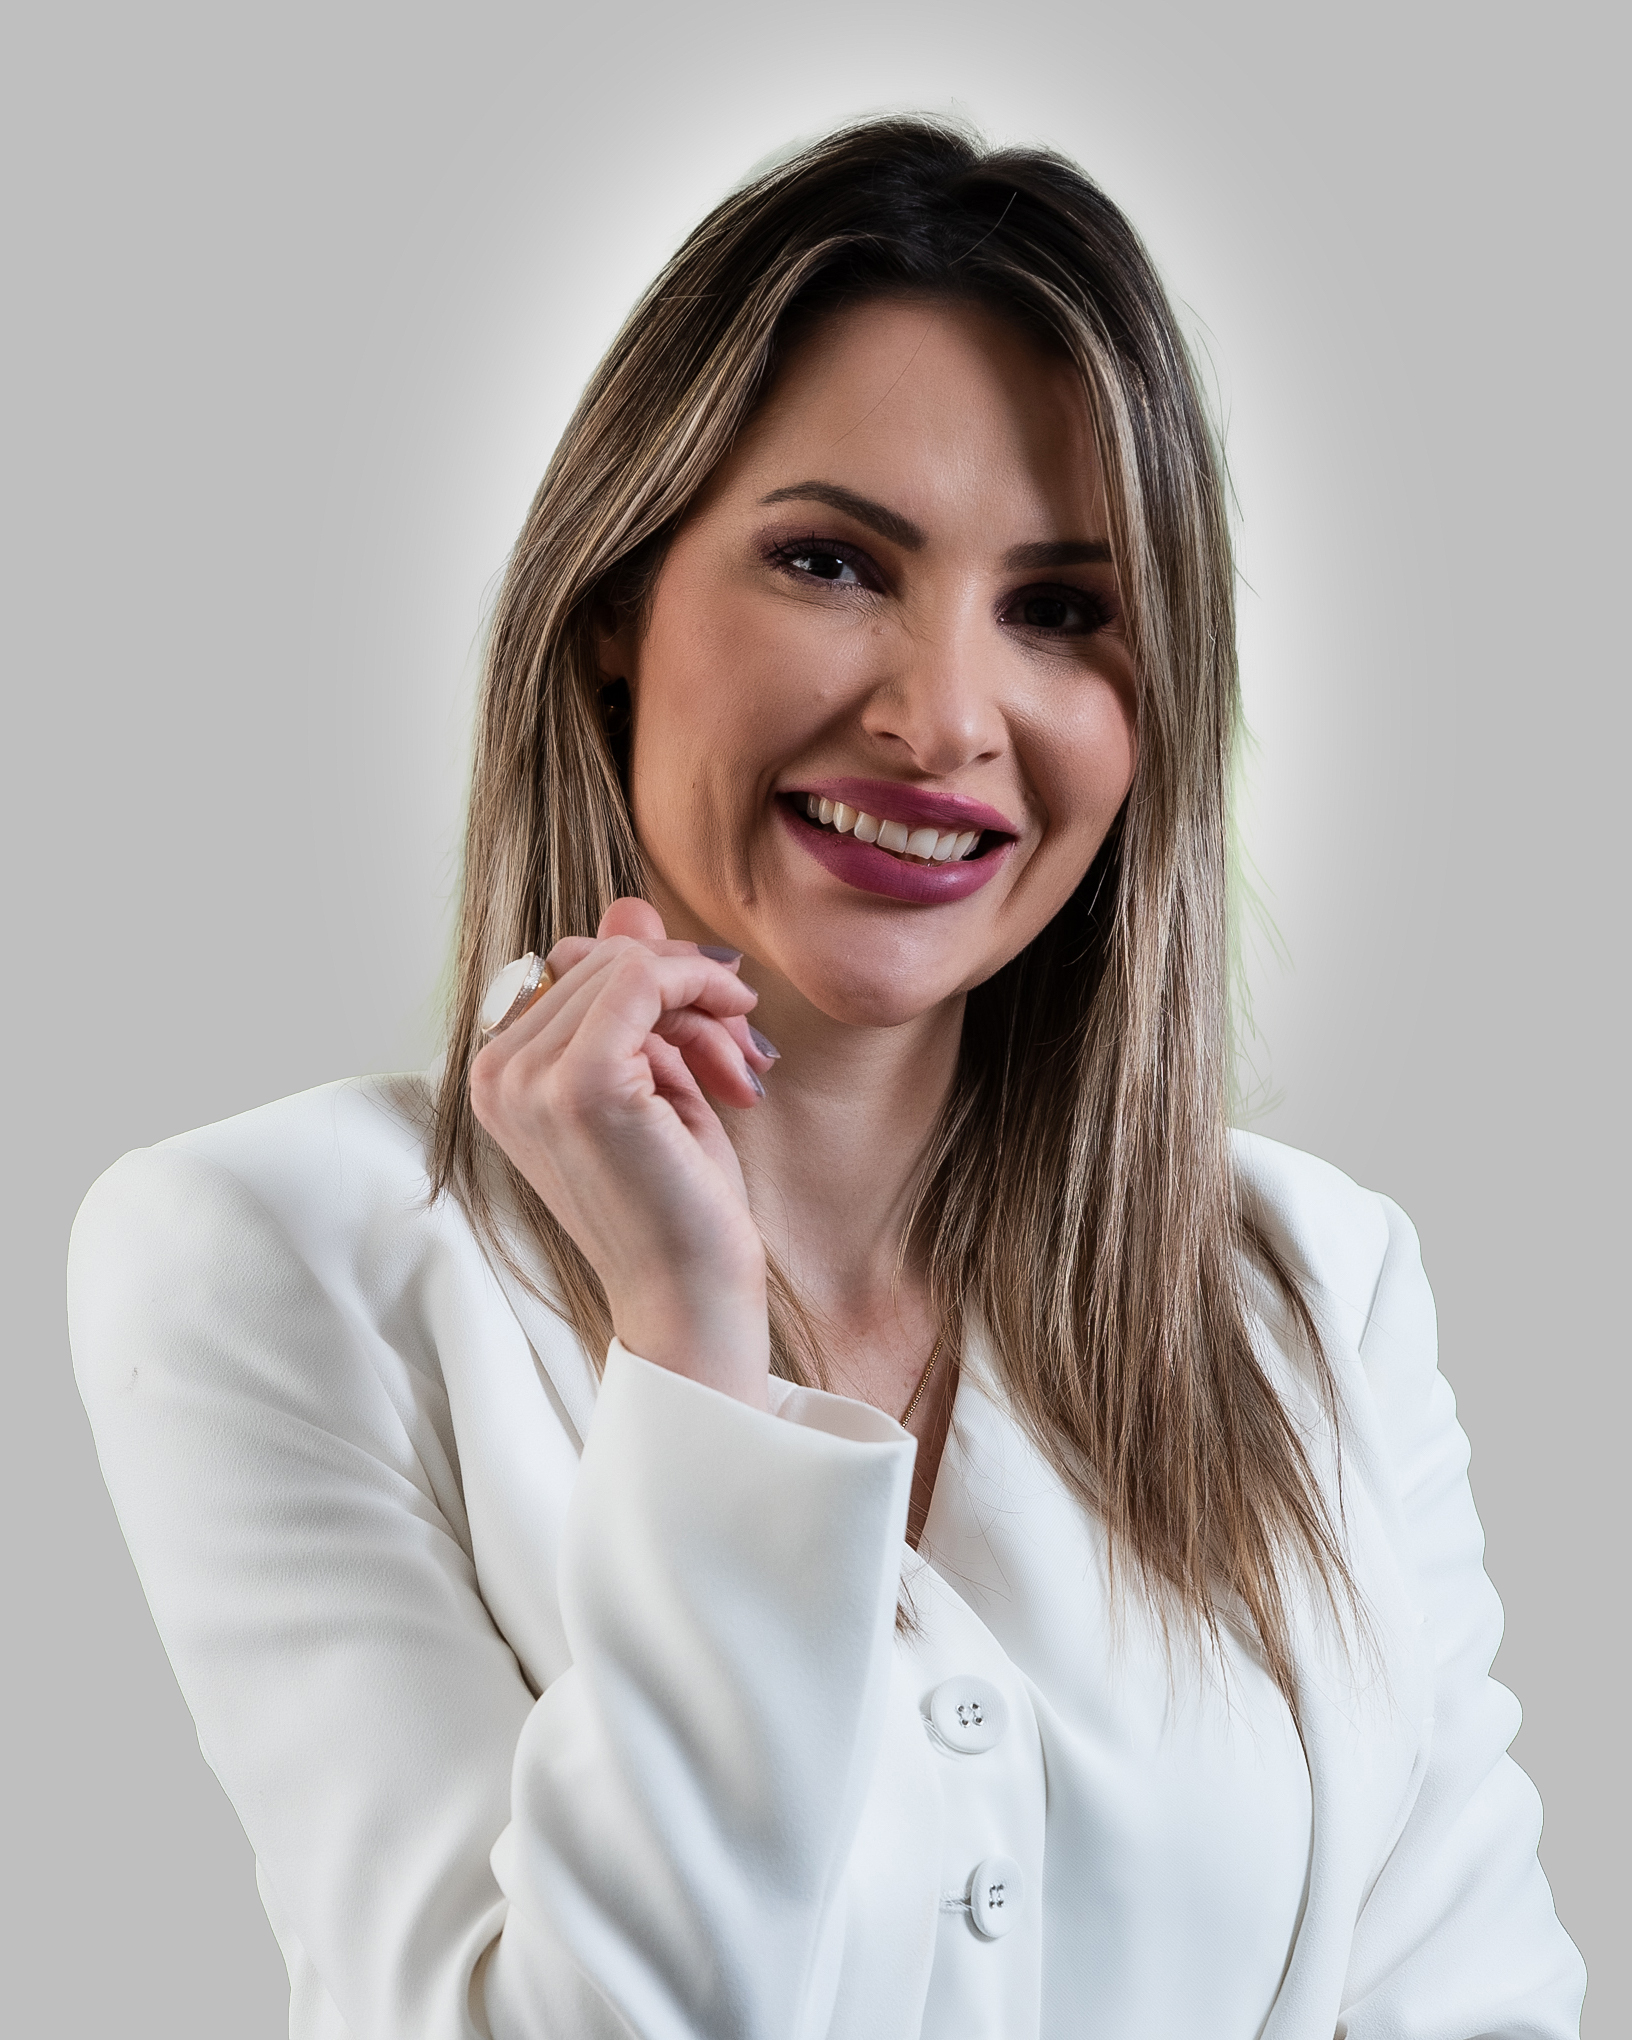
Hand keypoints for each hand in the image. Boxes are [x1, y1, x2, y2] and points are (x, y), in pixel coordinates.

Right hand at [469, 898, 775, 1406]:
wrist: (691, 1294)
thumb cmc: (676, 1198)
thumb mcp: (657, 1075)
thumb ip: (634, 992)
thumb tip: (628, 906)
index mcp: (498, 1073)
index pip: (574, 965)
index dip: (655, 984)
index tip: (716, 1034)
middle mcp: (495, 1073)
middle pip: (602, 958)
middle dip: (687, 994)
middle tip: (739, 1056)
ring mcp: (530, 1079)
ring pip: (628, 965)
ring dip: (703, 1006)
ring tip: (736, 1072)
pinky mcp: (579, 1085)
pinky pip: (642, 979)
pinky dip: (699, 992)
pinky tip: (734, 1047)